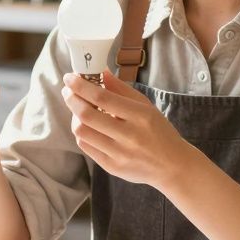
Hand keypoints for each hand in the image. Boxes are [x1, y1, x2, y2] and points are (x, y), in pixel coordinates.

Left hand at [61, 69, 194, 188]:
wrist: (172, 166)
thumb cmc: (158, 131)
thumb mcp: (146, 106)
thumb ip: (122, 89)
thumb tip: (100, 72)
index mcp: (141, 116)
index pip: (103, 98)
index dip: (81, 86)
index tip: (70, 77)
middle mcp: (130, 136)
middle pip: (87, 115)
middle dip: (72, 99)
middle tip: (68, 91)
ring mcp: (119, 154)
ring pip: (82, 132)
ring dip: (75, 116)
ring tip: (78, 109)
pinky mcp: (112, 167)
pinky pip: (86, 147)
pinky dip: (82, 132)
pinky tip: (86, 125)